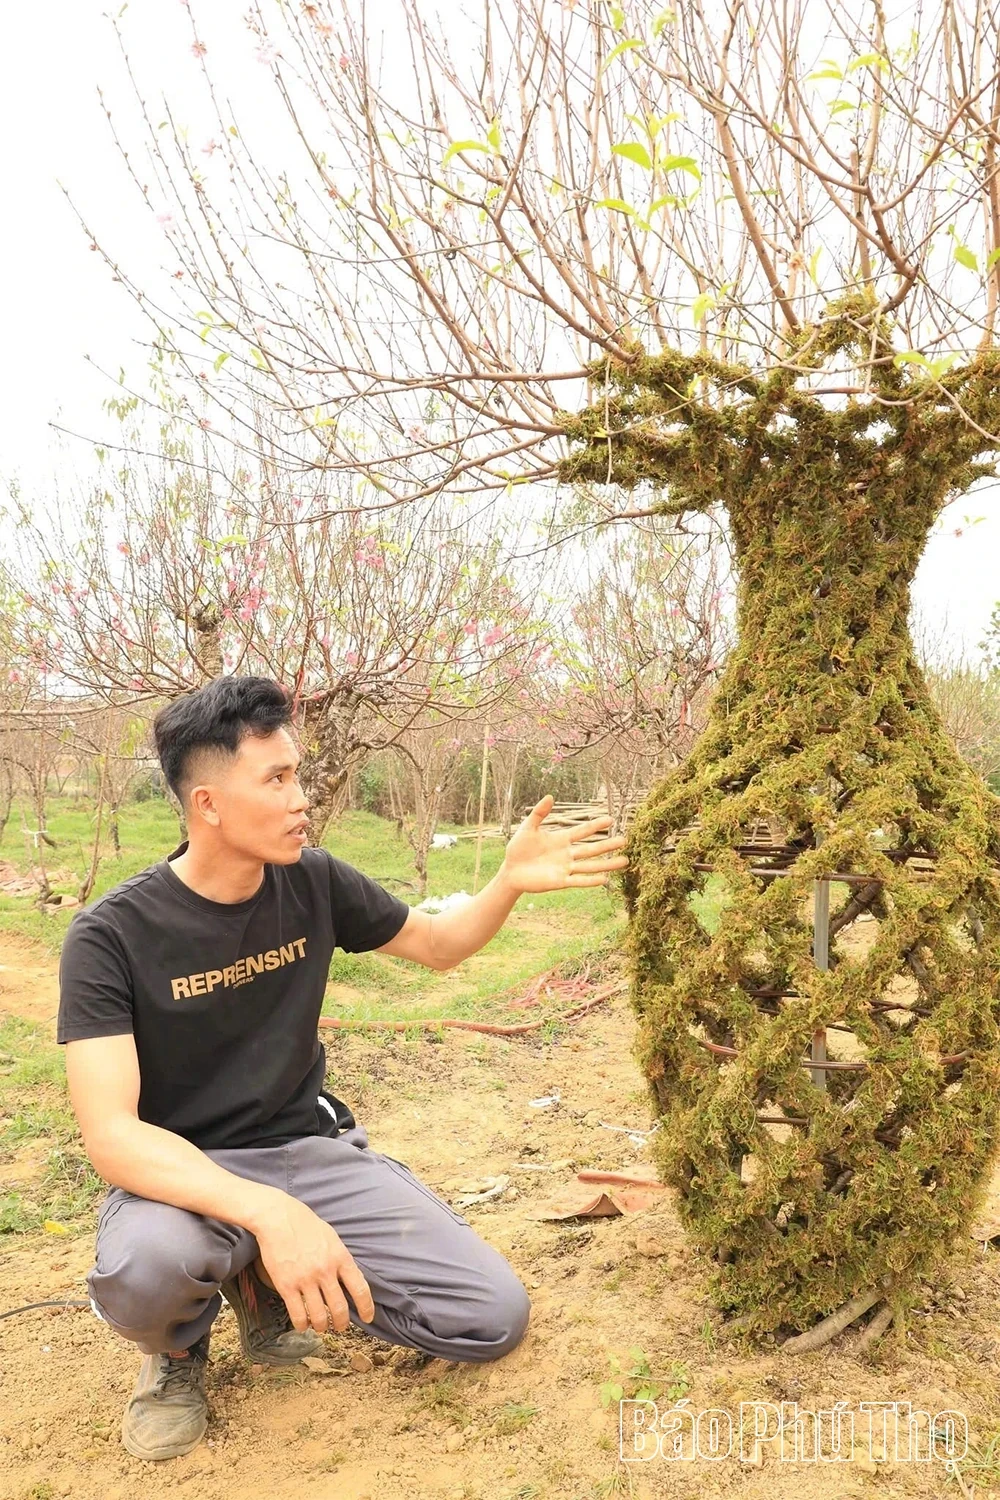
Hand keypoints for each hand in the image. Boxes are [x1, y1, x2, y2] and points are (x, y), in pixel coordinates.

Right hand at [252, 1192, 374, 1333]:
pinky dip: (302, 1324)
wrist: (279, 1218)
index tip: (368, 1318)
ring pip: (319, 1316)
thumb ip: (342, 1259)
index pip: (360, 1289)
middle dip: (342, 1323)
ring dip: (322, 1326)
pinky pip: (297, 1314)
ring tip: (321, 1326)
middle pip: (340, 1308)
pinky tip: (302, 1324)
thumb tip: (351, 1279)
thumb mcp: (332, 1238)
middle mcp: (325, 1271)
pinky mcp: (286, 1285)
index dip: (366, 1308)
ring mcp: (305, 1279)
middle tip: (340, 1327)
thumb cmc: (307, 1226)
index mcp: (340, 1258)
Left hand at [500, 794, 628, 894]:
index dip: (596, 825)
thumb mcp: (527, 828)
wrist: (510, 871)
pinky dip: (591, 880)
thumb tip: (549, 796)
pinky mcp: (560, 881)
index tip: (611, 819)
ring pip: (590, 865)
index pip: (582, 831)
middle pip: (591, 849)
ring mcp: (565, 868)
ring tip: (625, 861)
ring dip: (607, 864)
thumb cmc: (519, 849)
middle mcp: (567, 854)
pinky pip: (578, 880)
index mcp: (561, 839)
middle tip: (625, 840)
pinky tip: (605, 879)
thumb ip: (538, 814)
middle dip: (608, 845)